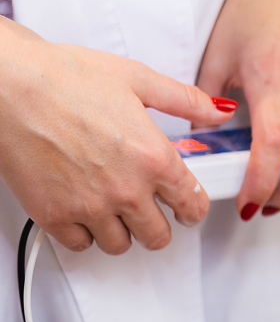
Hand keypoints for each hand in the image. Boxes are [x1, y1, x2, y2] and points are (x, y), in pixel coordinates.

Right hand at [0, 19, 237, 253]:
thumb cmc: (66, 76)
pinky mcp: (53, 216)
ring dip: (122, 231)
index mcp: (154, 159)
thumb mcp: (138, 80)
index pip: (191, 204)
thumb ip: (185, 101)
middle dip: (159, 224)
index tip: (187, 208)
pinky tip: (84, 212)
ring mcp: (89, 207)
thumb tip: (217, 111)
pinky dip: (85, 234)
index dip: (193, 209)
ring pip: (120, 245)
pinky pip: (80, 245)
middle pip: (158, 235)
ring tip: (115, 209)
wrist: (9, 85)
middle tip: (151, 210)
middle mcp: (126, 189)